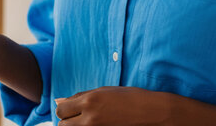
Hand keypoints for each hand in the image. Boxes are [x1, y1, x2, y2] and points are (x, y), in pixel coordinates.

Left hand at [55, 86, 215, 125]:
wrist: (155, 113)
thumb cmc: (130, 98)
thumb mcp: (104, 92)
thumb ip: (80, 97)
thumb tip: (60, 101)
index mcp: (90, 101)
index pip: (61, 110)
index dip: (65, 110)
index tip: (73, 111)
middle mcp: (91, 117)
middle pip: (63, 125)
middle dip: (68, 122)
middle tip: (80, 119)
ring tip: (89, 123)